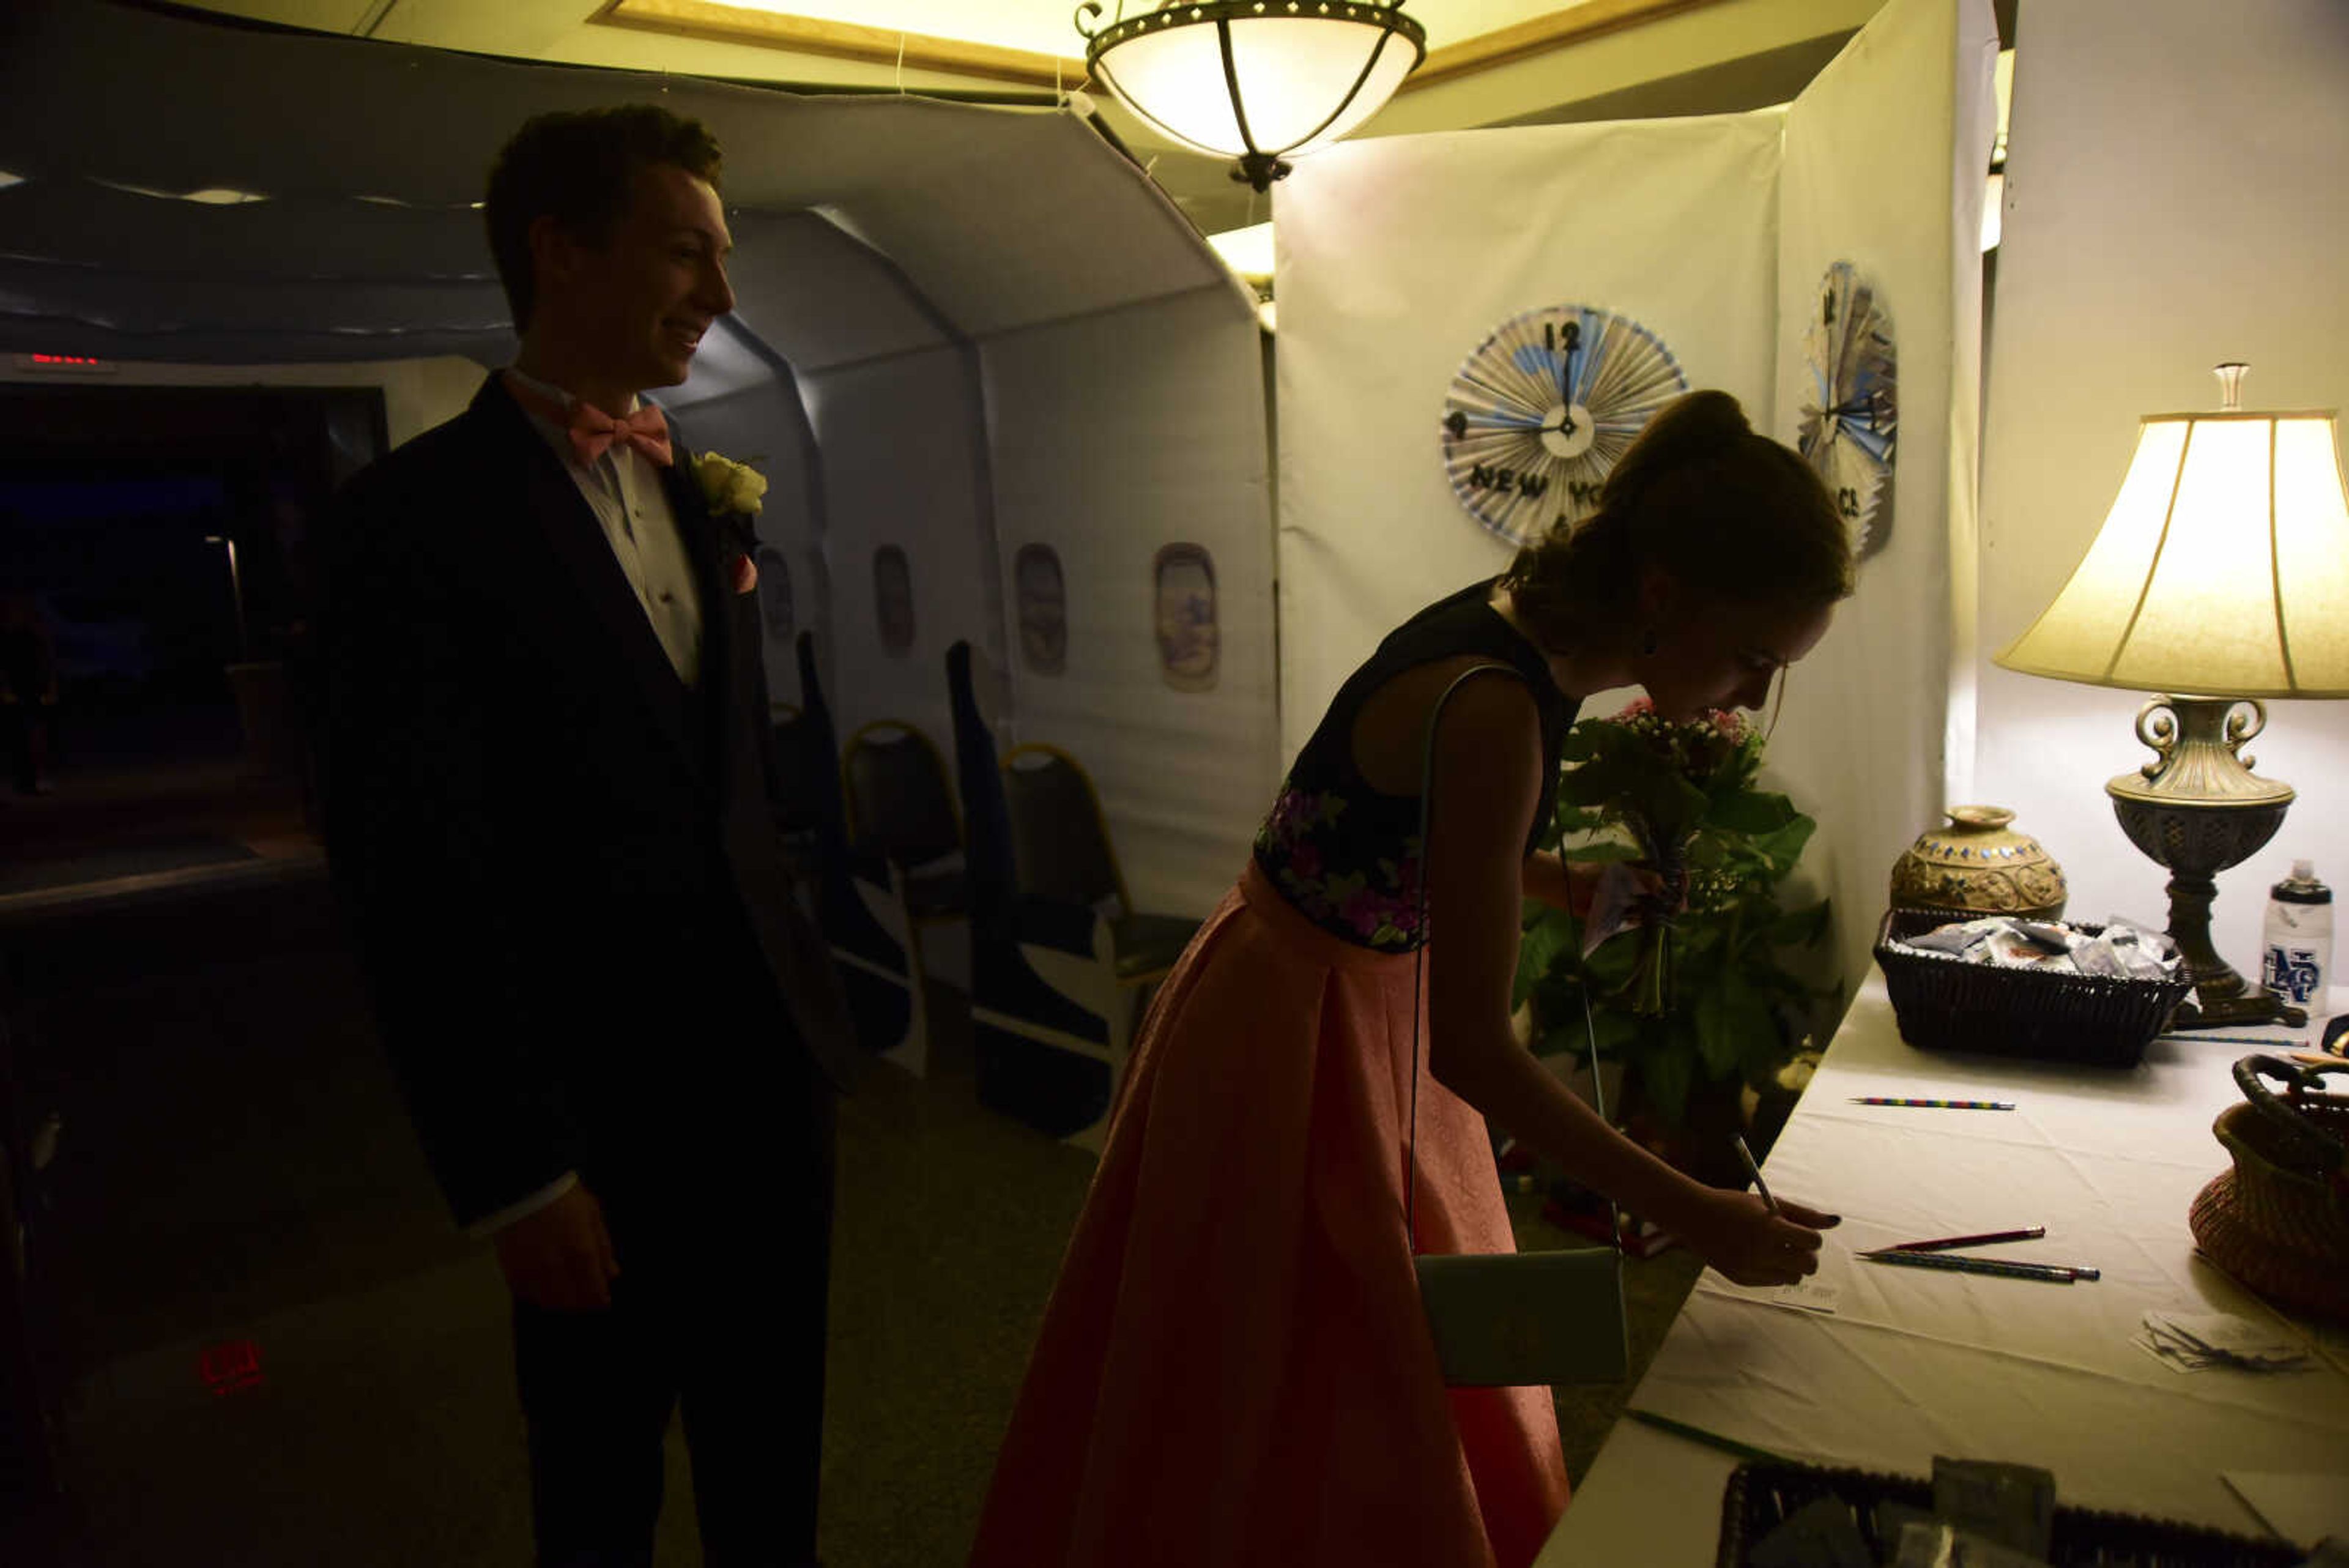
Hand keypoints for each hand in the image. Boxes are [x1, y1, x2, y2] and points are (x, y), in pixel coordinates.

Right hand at [492, 1182, 619, 1310]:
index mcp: (581, 1251)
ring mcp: (531, 1269)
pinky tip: (543, 1288)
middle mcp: (555, 1266)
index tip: (603, 1300)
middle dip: (581, 1303)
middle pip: (571, 1301)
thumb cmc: (563, 1194)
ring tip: (567, 1294)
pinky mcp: (510, 1267)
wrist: (523, 1183)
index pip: (593, 1291)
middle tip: (586, 1297)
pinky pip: (525, 1292)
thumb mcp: (592, 1214)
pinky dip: (537, 1295)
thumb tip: (612, 1274)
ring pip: (548, 1301)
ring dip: (560, 1302)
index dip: (599, 1299)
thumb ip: (603, 1247)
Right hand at [1676, 1187, 1839, 1287]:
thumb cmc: (1734, 1205)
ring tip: (1776, 1251)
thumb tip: (1836, 1222)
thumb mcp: (1768, 1204)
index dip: (1811, 1236)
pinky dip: (1774, 1271)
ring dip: (1792, 1265)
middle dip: (1806, 1255)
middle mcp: (1762, 1252)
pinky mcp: (1742, 1280)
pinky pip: (1773, 1282)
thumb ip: (1804, 1214)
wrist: (1695, 1217)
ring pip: (1793, 1278)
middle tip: (1793, 1244)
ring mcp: (1751, 1269)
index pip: (1813, 1242)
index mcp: (1770, 1228)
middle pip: (1809, 1265)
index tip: (1800, 1231)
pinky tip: (1759, 1257)